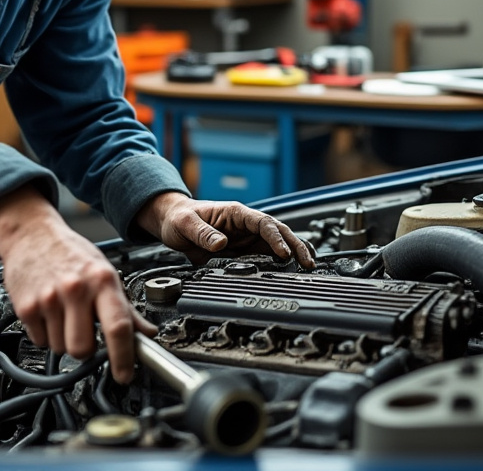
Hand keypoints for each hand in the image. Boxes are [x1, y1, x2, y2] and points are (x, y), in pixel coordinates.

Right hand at [0, 184, 154, 383]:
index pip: (118, 327)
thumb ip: (126, 307)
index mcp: (102, 280)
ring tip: (64, 315)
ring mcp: (49, 299)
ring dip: (64, 340)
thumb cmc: (71, 253)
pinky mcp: (26, 307)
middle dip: (86, 350)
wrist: (31, 234)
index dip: (124, 358)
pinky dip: (45, 334)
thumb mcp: (105, 273)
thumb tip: (147, 334)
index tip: (125, 375)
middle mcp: (75, 289)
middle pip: (82, 349)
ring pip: (60, 348)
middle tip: (86, 333)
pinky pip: (40, 341)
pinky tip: (49, 313)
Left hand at [134, 192, 315, 267]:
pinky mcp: (244, 249)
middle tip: (308, 262)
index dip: (275, 238)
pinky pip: (267, 254)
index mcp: (235, 213)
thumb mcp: (185, 224)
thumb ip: (202, 233)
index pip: (263, 223)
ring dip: (294, 252)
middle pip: (278, 231)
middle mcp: (245, 224)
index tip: (283, 253)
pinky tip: (293, 269)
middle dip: (295, 245)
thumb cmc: (179, 218)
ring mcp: (247, 237)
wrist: (173, 222)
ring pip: (278, 242)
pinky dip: (282, 261)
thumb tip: (220, 244)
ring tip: (309, 265)